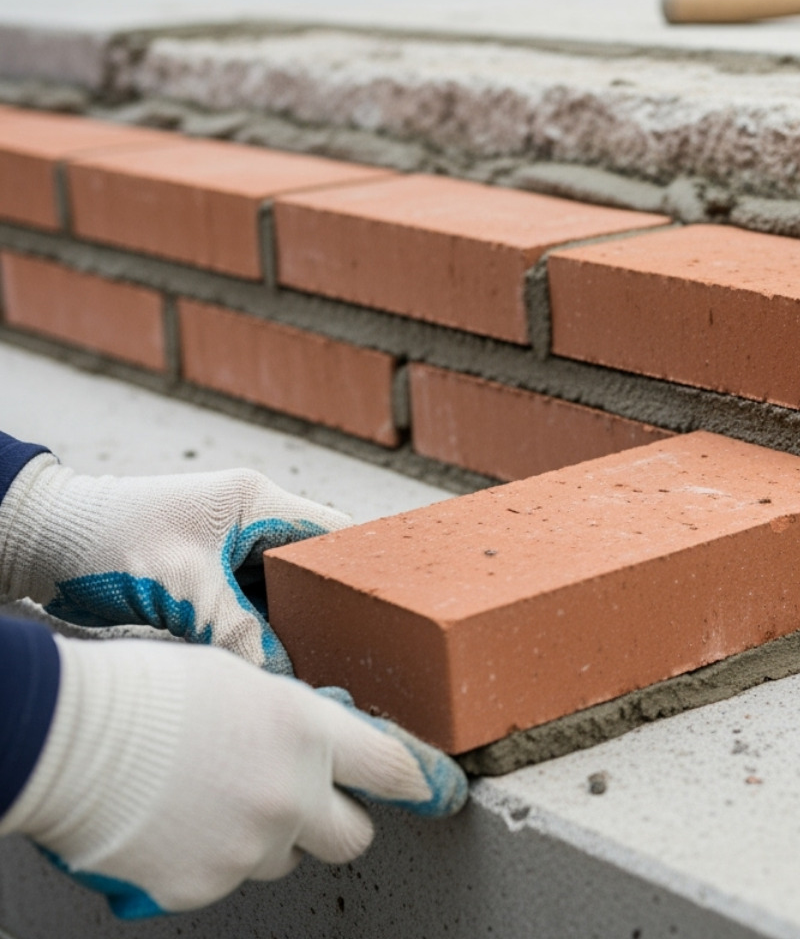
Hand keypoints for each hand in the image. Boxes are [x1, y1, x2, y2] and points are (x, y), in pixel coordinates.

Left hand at [0, 454, 349, 672]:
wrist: (42, 540)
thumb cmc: (105, 540)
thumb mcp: (182, 588)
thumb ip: (239, 629)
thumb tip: (283, 677)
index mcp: (256, 501)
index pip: (334, 532)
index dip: (358, 571)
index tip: (378, 613)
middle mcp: (251, 523)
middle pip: (313, 569)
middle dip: (328, 610)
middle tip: (351, 652)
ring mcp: (229, 551)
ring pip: (284, 594)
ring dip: (294, 627)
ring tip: (317, 665)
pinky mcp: (209, 579)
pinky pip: (252, 610)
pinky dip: (262, 635)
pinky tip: (272, 665)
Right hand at [0, 636, 467, 918]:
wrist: (68, 739)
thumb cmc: (150, 692)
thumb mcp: (248, 683)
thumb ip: (298, 719)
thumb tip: (323, 743)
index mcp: (308, 733)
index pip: (393, 768)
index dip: (416, 781)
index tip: (428, 789)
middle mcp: (291, 796)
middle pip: (355, 837)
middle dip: (337, 822)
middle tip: (304, 803)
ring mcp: (249, 847)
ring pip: (286, 859)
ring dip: (267, 838)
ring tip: (214, 798)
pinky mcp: (204, 885)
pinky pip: (229, 879)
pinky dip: (212, 858)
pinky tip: (178, 822)